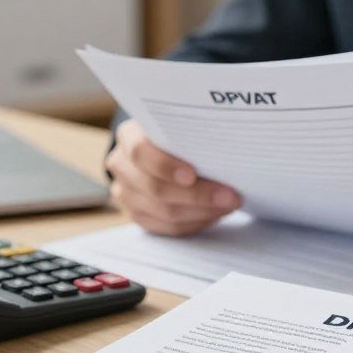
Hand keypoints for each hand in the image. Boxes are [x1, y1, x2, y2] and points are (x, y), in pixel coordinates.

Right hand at [105, 119, 241, 235]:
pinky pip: (168, 227)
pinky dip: (195, 222)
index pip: (140, 151)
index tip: (192, 175)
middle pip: (154, 188)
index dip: (165, 166)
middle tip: (231, 196)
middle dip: (198, 195)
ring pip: (164, 212)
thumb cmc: (179, 134)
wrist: (164, 148)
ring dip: (202, 211)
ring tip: (229, 204)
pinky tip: (215, 213)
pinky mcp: (138, 215)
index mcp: (129, 136)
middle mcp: (121, 165)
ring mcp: (126, 193)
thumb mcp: (182, 125)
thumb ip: (193, 134)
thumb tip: (228, 149)